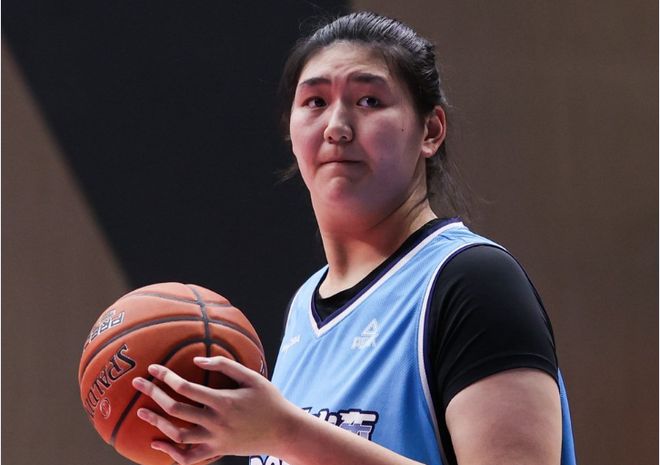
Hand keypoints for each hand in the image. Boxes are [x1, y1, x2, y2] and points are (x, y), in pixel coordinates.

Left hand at [131, 356, 299, 464]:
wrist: (284, 432)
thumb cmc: (270, 400)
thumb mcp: (252, 377)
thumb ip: (225, 365)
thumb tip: (197, 357)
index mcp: (223, 401)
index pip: (186, 388)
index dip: (166, 377)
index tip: (154, 368)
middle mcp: (215, 422)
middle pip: (175, 409)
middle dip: (153, 394)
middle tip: (138, 384)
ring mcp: (214, 440)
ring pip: (177, 434)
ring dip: (156, 422)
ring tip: (142, 410)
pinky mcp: (216, 451)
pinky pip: (188, 457)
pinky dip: (170, 452)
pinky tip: (157, 443)